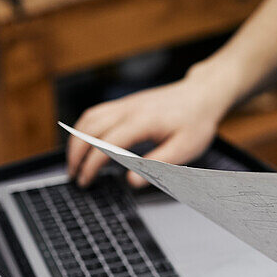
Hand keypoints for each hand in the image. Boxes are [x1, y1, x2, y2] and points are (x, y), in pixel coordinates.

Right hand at [66, 71, 230, 187]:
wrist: (202, 95)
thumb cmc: (197, 122)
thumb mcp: (185, 149)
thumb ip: (157, 166)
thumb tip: (131, 181)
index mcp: (142, 121)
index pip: (106, 144)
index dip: (91, 164)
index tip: (85, 181)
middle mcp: (129, 109)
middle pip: (89, 129)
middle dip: (75, 154)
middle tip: (73, 176)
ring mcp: (125, 103)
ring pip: (88, 118)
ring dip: (75, 140)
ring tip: (74, 162)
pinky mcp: (125, 102)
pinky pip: (95, 112)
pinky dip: (83, 128)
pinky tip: (83, 142)